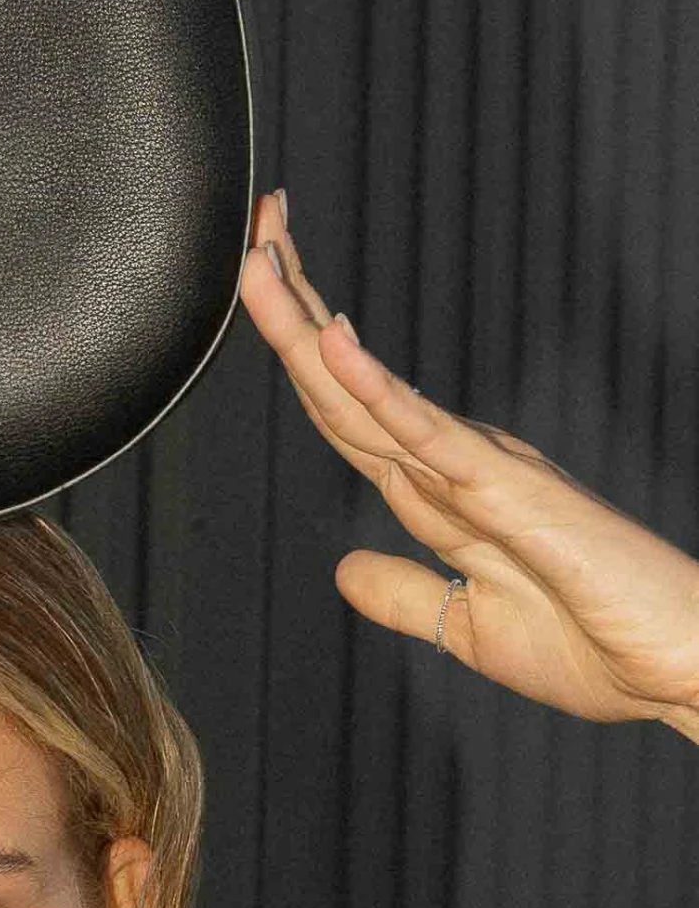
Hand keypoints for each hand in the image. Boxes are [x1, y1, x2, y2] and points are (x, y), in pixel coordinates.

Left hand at [238, 188, 698, 739]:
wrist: (682, 675)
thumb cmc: (599, 650)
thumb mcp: (471, 628)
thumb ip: (408, 595)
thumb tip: (346, 569)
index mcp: (445, 491)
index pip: (346, 412)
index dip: (295, 352)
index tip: (259, 288)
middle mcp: (458, 462)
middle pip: (344, 381)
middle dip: (288, 308)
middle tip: (250, 232)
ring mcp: (482, 467)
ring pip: (367, 390)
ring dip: (306, 324)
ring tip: (262, 256)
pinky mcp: (511, 488)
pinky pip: (425, 431)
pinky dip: (373, 385)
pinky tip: (331, 340)